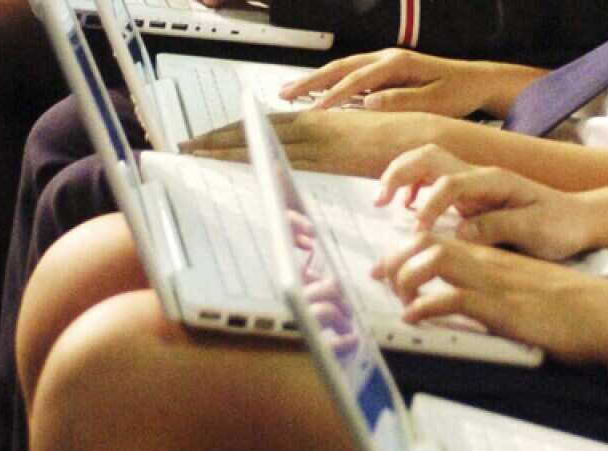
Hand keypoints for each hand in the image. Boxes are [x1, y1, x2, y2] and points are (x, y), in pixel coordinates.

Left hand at [179, 110, 458, 177]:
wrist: (422, 139)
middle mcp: (312, 128)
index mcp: (317, 123)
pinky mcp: (326, 158)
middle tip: (185, 145)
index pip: (264, 127)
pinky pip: (283, 158)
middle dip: (217, 138)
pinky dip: (255, 158)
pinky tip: (234, 163)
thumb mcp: (354, 146)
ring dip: (226, 147)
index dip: (233, 132)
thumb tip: (307, 169)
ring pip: (261, 142)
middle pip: (254, 131)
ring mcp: (317, 142)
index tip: (206, 139)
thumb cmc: (394, 147)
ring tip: (195, 153)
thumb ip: (330, 155)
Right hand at [278, 49, 496, 115]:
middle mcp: (387, 58)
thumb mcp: (435, 100)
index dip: (335, 94)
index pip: (359, 79)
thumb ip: (402, 101)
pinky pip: (351, 77)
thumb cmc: (458, 92)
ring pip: (342, 69)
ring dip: (315, 81)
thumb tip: (369, 104)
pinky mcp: (384, 73)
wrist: (475, 81)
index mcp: (398, 63)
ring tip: (289, 93)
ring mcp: (384, 64)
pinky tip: (315, 96)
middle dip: (311, 81)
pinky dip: (330, 84)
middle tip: (284, 95)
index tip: (316, 110)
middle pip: (341, 67)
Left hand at [370, 233, 607, 363]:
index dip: (404, 251)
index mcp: (493, 255)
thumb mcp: (525, 289)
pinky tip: (415, 320)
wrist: (606, 314)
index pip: (439, 238)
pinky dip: (425, 307)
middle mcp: (489, 261)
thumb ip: (497, 289)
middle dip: (395, 259)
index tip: (386, 271)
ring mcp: (494, 281)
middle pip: (426, 240)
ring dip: (406, 279)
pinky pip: (451, 298)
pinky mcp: (501, 307)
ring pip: (433, 259)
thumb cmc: (571, 307)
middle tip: (381, 283)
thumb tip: (469, 306)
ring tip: (401, 302)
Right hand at [375, 145, 598, 259]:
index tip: (419, 232)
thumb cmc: (560, 226)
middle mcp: (480, 175)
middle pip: (429, 156)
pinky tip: (409, 209)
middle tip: (379, 201)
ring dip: (401, 177)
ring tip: (383, 202)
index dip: (428, 206)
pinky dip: (414, 189)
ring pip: (428, 164)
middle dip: (399, 173)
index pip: (449, 183)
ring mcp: (474, 182)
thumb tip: (460, 232)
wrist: (580, 219)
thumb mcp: (535, 230)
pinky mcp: (471, 195)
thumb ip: (497, 228)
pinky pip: (434, 182)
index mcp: (495, 181)